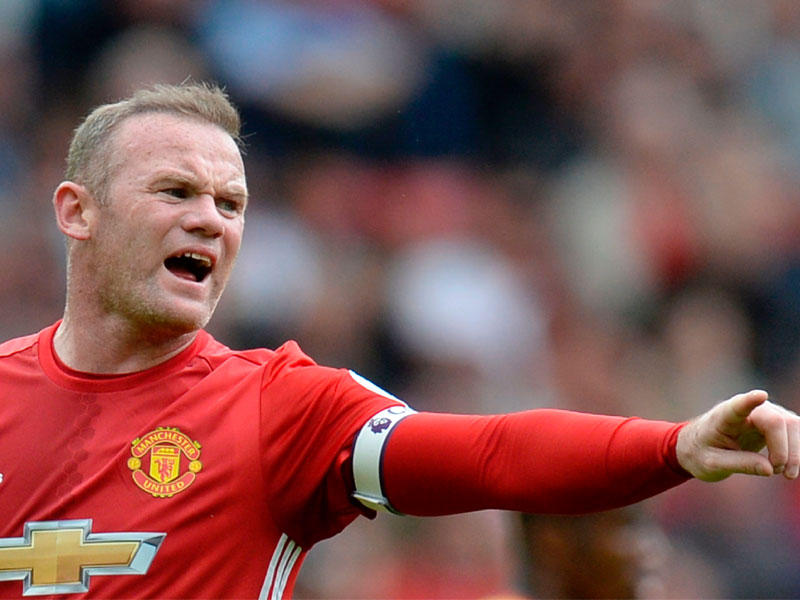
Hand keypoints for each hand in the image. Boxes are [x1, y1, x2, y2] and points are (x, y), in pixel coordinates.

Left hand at [676, 390, 799, 481]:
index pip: (738, 405)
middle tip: (775, 471)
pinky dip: (797, 451)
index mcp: (723, 417)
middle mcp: (747, 410)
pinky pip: (796, 431)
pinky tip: (789, 467)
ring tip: (782, 473)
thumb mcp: (712, 464)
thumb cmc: (702, 452)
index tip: (761, 396)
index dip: (750, 401)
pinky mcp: (776, 421)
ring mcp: (764, 412)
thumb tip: (770, 469)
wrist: (700, 445)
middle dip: (784, 449)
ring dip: (794, 452)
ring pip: (793, 425)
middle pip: (776, 421)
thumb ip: (739, 464)